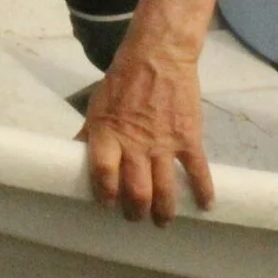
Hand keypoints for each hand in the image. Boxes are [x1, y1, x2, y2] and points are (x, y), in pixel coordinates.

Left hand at [77, 18, 215, 225]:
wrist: (158, 55)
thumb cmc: (123, 80)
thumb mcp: (97, 105)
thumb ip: (89, 135)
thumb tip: (72, 157)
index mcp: (108, 134)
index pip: (103, 174)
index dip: (105, 194)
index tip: (107, 205)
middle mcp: (135, 144)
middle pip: (136, 190)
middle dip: (135, 211)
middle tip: (136, 217)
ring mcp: (164, 144)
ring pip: (165, 189)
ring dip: (163, 211)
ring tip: (161, 221)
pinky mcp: (188, 138)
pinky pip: (197, 171)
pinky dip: (203, 191)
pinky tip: (204, 206)